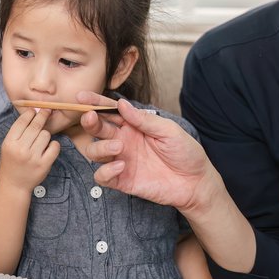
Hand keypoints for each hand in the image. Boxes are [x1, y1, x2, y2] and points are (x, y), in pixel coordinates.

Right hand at [0, 107, 60, 191]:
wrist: (13, 185)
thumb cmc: (11, 162)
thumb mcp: (8, 145)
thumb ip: (18, 131)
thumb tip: (33, 111)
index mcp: (10, 142)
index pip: (22, 121)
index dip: (30, 113)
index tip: (35, 110)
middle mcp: (21, 149)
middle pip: (36, 126)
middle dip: (42, 115)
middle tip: (47, 111)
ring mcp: (33, 158)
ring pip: (46, 134)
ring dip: (46, 134)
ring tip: (41, 140)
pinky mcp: (44, 165)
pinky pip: (55, 146)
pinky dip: (54, 145)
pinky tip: (49, 147)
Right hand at [74, 92, 215, 211]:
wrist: (196, 182)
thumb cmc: (185, 152)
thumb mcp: (169, 130)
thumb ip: (145, 119)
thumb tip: (122, 104)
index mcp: (133, 126)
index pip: (110, 112)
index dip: (95, 103)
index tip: (82, 96)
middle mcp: (123, 141)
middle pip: (97, 129)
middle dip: (90, 122)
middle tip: (91, 117)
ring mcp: (121, 161)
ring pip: (94, 152)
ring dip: (100, 147)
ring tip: (118, 147)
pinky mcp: (122, 181)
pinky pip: (102, 177)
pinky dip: (106, 171)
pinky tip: (121, 166)